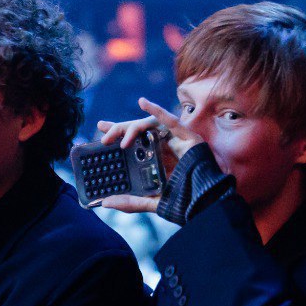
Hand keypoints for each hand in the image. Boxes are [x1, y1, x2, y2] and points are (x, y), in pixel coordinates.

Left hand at [96, 97, 201, 213]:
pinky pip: (170, 120)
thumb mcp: (149, 201)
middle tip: (104, 135)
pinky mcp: (187, 137)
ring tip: (121, 140)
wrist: (204, 202)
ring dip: (133, 127)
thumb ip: (129, 201)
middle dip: (119, 128)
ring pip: (150, 124)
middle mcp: (162, 146)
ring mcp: (175, 140)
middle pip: (138, 130)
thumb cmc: (181, 200)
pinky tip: (143, 102)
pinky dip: (157, 111)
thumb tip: (104, 202)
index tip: (101, 130)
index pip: (132, 140)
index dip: (118, 132)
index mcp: (154, 157)